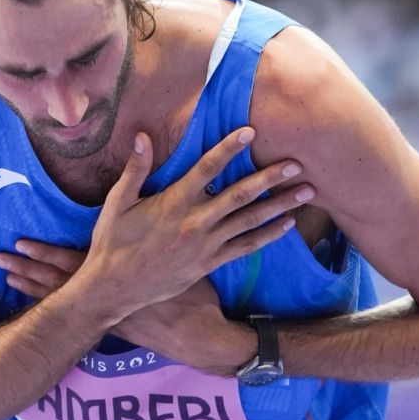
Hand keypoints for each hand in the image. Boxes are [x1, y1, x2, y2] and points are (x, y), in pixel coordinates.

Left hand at [0, 242, 248, 373]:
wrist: (199, 336)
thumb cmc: (192, 295)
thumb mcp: (177, 256)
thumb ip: (159, 227)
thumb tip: (158, 198)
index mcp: (115, 276)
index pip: (70, 262)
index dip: (44, 253)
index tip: (19, 243)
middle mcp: (103, 297)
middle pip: (56, 282)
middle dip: (27, 271)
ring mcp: (105, 315)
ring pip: (60, 301)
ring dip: (34, 289)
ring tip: (8, 280)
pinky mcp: (111, 328)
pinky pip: (72, 317)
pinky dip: (52, 310)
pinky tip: (39, 308)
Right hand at [75, 127, 314, 316]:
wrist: (114, 289)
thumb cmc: (112, 243)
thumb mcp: (116, 203)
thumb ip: (135, 170)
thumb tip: (142, 136)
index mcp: (173, 202)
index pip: (207, 168)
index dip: (229, 148)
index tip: (251, 131)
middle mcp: (194, 222)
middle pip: (240, 195)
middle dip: (270, 177)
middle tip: (297, 163)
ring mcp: (205, 245)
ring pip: (249, 221)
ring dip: (280, 205)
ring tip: (306, 192)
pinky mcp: (209, 263)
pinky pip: (245, 247)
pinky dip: (268, 235)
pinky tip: (288, 224)